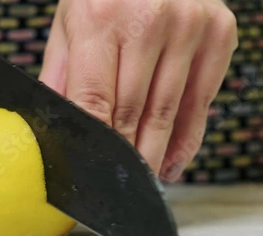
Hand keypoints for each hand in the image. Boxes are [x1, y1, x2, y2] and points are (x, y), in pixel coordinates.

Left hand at [39, 0, 237, 181]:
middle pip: (132, 111)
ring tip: (143, 176)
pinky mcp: (219, 34)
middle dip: (123, 154)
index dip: (95, 141)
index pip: (94, 99)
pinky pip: (201, 102)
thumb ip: (60, 74)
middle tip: (116, 179)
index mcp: (100, 18)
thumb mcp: (69, 23)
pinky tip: (171, 160)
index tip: (93, 167)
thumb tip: (53, 123)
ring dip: (154, 154)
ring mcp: (189, 26)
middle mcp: (149, 20)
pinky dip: (186, 139)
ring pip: (167, 113)